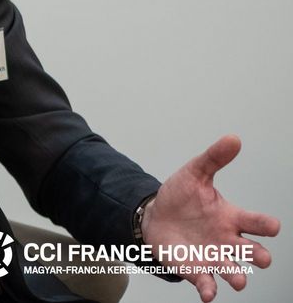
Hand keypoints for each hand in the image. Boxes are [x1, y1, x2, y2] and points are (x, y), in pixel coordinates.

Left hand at [142, 135, 279, 301]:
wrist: (154, 216)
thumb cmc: (180, 197)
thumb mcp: (194, 174)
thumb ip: (214, 159)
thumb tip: (233, 138)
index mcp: (231, 217)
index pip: (257, 222)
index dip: (266, 225)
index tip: (271, 226)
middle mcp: (228, 240)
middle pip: (253, 252)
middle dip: (259, 256)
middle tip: (259, 256)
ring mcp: (213, 257)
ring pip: (234, 272)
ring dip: (238, 277)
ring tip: (238, 280)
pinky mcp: (196, 269)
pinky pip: (207, 283)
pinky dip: (209, 290)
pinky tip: (208, 293)